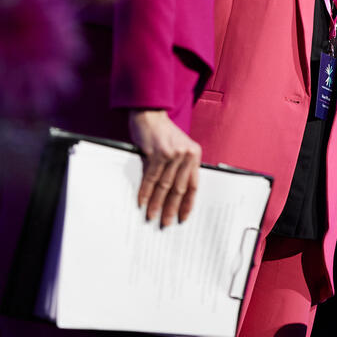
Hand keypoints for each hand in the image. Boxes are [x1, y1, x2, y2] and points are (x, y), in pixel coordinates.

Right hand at [127, 109, 200, 226]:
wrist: (150, 114)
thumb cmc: (163, 133)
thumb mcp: (179, 147)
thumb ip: (181, 166)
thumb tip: (175, 194)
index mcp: (195, 155)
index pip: (193, 185)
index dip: (187, 203)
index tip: (183, 217)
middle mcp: (186, 155)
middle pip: (179, 188)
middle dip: (171, 208)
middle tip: (166, 223)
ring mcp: (172, 154)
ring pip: (164, 186)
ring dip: (156, 203)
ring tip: (151, 216)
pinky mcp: (157, 153)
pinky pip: (151, 178)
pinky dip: (145, 191)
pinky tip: (141, 202)